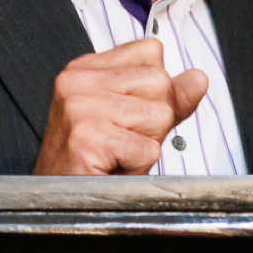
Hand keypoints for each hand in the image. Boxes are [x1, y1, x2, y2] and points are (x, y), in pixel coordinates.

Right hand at [32, 38, 208, 175]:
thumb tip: (198, 78)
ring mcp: (80, 108)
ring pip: (159, 115)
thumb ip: (167, 97)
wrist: (54, 201)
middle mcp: (78, 82)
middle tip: (121, 140)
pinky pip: (148, 149)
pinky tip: (112, 167)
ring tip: (116, 154)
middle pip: (160, 82)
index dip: (153, 90)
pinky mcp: (87, 138)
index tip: (127, 115)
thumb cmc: (92, 161)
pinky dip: (139, 166)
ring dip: (146, 144)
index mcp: (86, 69)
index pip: (151, 51)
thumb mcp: (131, 119)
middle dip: (154, 120)